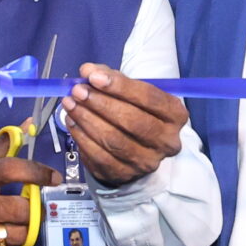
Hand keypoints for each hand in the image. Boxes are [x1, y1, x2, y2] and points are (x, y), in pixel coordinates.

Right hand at [0, 137, 61, 245]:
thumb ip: (2, 147)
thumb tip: (27, 125)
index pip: (8, 170)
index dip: (35, 171)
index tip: (53, 177)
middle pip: (20, 209)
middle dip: (34, 210)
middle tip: (33, 209)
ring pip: (19, 235)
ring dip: (27, 232)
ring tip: (21, 226)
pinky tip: (14, 243)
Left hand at [62, 65, 186, 186]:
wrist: (135, 148)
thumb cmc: (134, 111)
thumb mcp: (130, 90)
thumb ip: (110, 77)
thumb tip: (88, 71)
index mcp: (175, 115)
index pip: (149, 98)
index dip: (120, 86)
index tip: (94, 77)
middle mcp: (166, 141)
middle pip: (132, 120)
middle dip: (100, 103)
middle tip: (78, 90)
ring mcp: (146, 162)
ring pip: (113, 139)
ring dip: (86, 118)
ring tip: (70, 103)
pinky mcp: (125, 174)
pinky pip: (99, 156)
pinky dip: (81, 137)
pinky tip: (72, 122)